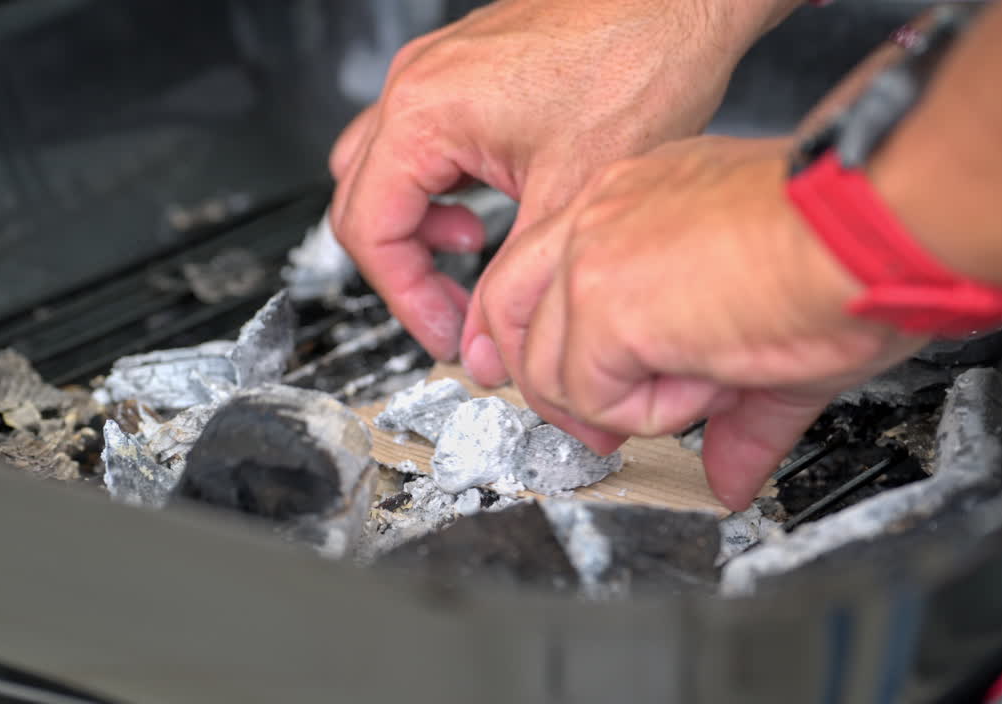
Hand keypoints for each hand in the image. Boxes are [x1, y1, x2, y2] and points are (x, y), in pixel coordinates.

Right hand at [329, 0, 795, 361]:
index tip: (448, 334)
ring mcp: (439, 71)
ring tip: (477, 253)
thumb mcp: (567, 198)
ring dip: (420, 226)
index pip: (369, 231)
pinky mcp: (469, 71)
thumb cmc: (639, 60)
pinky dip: (442, 188)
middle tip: (455, 314)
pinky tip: (491, 207)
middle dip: (406, 268)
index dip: (407, 298)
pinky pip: (422, 142)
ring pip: (386, 170)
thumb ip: (510, 282)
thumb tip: (482, 344)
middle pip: (362, 201)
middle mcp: (417, 84)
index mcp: (422, 112)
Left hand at [475, 136, 928, 509]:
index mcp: (630, 202)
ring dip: (623, 404)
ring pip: (546, 368)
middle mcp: (599, 215)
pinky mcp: (603, 304)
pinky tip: (708, 377)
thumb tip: (729, 473)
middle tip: (600, 428)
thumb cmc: (841, 247)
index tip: (579, 393)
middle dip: (544, 387)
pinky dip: (649, 413)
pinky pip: (588, 396)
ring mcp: (591, 258)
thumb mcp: (766, 330)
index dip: (544, 345)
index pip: (537, 274)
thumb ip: (731, 411)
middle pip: (503, 310)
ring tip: (706, 379)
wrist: (869, 229)